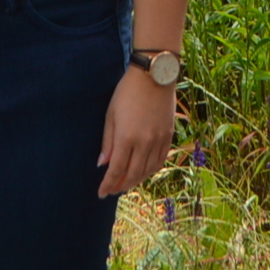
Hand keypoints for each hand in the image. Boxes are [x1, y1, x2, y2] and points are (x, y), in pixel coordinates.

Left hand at [96, 70, 178, 197]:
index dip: (108, 185)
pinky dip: (150, 170)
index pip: (116, 170)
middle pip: (132, 174)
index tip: (101, 193)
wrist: (154, 76)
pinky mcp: (168, 136)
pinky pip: (160, 161)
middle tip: (112, 191)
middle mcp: (144, 143)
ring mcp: (158, 140)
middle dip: (120, 186)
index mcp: (126, 138)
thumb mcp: (111, 114)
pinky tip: (143, 172)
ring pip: (147, 171)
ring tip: (126, 184)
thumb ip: (107, 141)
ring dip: (135, 180)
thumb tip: (102, 163)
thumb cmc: (127, 92)